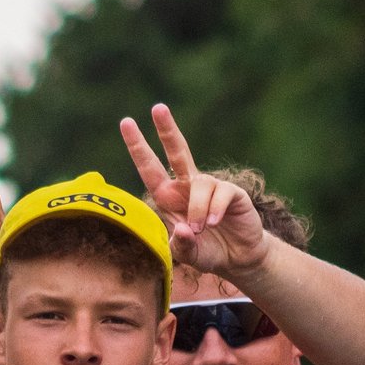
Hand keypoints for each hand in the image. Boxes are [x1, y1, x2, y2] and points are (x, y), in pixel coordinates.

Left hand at [119, 104, 271, 280]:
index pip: (150, 168)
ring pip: (200, 185)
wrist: (238, 257)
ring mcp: (210, 186)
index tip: (126, 122)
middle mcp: (187, 186)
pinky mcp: (232, 192)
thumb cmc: (207, 251)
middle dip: (167, 129)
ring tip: (202, 229)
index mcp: (168, 196)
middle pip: (176, 151)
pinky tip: (215, 222)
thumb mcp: (188, 254)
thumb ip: (182, 245)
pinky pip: (220, 193)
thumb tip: (184, 229)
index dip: (138, 147)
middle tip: (158, 108)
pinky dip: (214, 210)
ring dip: (198, 210)